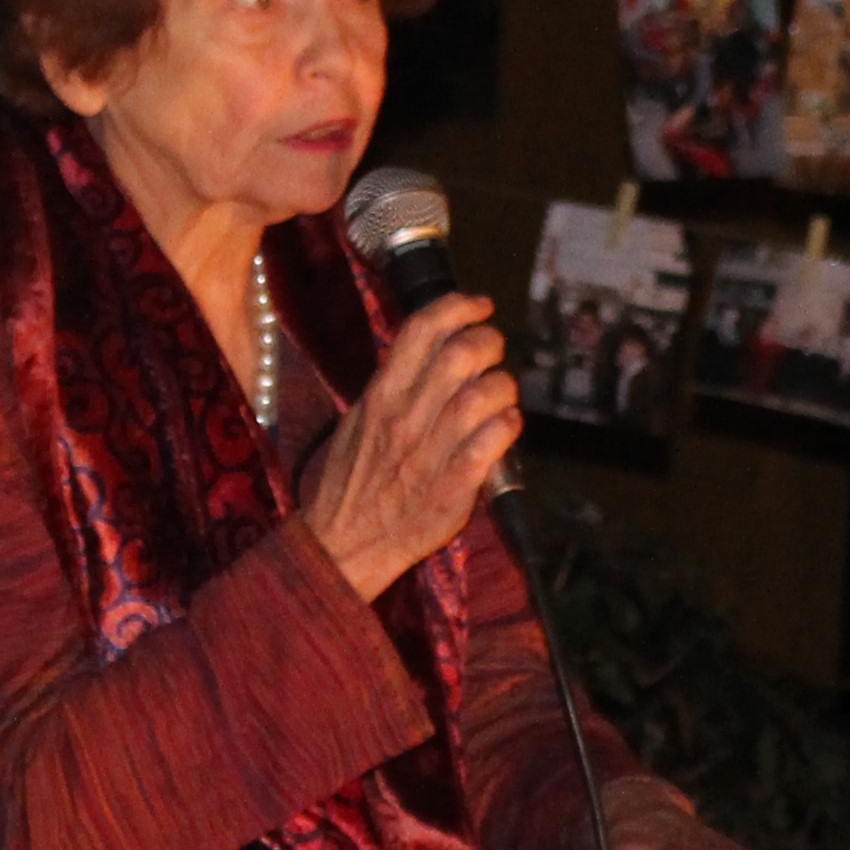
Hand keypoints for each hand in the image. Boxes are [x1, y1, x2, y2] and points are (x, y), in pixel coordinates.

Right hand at [298, 291, 519, 601]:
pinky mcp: (453, 488)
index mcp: (380, 395)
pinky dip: (508, 426)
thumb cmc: (352, 481)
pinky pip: (492, 443)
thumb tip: (433, 348)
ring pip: (482, 396)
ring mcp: (429, 452)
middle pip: (461, 355)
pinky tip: (506, 426)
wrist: (342, 544)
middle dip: (489, 342)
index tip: (481, 305)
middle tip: (495, 350)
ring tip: (502, 393)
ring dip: (503, 385)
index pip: (421, 329)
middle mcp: (405, 417)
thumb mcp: (360, 420)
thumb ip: (394, 384)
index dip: (459, 307)